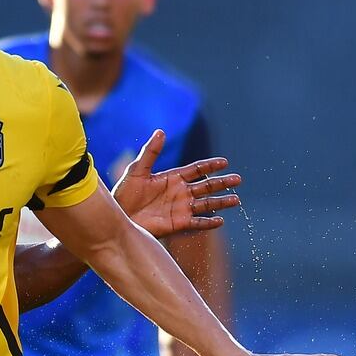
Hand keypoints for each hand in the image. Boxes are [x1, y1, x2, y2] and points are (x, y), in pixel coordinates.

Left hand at [110, 131, 239, 239]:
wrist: (118, 218)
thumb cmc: (123, 194)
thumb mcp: (136, 171)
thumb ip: (150, 153)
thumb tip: (161, 131)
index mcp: (172, 178)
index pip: (196, 169)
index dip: (210, 165)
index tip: (225, 162)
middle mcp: (180, 192)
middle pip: (206, 186)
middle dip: (221, 183)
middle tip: (237, 179)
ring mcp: (180, 208)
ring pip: (205, 204)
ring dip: (221, 202)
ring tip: (236, 200)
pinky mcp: (177, 224)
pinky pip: (196, 223)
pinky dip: (208, 223)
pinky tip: (220, 220)